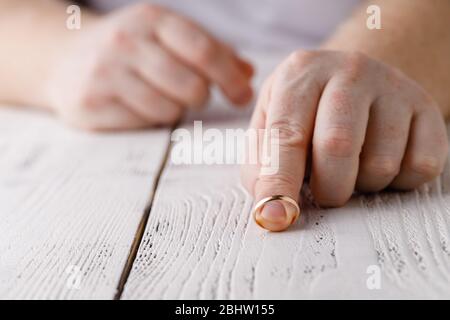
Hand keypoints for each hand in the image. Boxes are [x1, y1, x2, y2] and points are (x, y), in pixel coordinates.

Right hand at [46, 4, 252, 129]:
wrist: (65, 58)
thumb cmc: (130, 49)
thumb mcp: (166, 37)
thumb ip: (210, 52)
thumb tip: (248, 74)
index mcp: (152, 19)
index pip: (205, 51)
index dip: (230, 78)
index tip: (242, 97)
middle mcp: (127, 41)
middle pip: (192, 86)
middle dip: (201, 98)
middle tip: (194, 96)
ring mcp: (105, 72)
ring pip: (169, 109)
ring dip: (174, 110)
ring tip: (159, 96)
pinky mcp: (91, 102)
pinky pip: (143, 122)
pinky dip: (150, 119)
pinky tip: (139, 106)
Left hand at [242, 50, 447, 230]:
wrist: (359, 80)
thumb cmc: (308, 109)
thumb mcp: (271, 120)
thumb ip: (262, 161)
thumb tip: (269, 206)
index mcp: (301, 72)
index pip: (286, 135)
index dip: (279, 182)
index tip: (276, 218)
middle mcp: (350, 71)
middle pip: (338, 147)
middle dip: (327, 188)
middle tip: (324, 193)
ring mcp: (393, 87)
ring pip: (381, 164)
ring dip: (361, 185)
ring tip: (352, 166)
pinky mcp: (427, 108)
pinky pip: (419, 168)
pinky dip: (396, 182)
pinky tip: (381, 160)